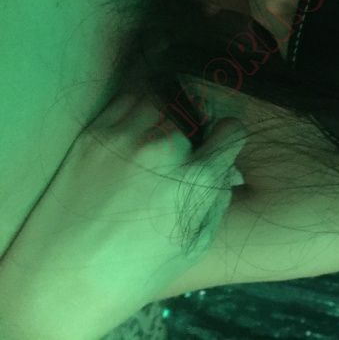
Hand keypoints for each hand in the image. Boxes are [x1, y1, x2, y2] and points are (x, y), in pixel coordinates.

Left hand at [0, 92, 246, 335]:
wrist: (63, 281)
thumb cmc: (136, 271)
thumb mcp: (194, 244)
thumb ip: (218, 199)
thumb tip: (229, 168)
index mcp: (197, 181)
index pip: (231, 130)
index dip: (227, 139)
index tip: (217, 147)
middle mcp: (165, 152)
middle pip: (196, 114)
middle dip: (195, 130)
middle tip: (183, 151)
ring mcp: (126, 140)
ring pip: (163, 101)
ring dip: (165, 116)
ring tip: (156, 140)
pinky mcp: (93, 136)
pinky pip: (128, 100)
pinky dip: (138, 109)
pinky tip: (133, 134)